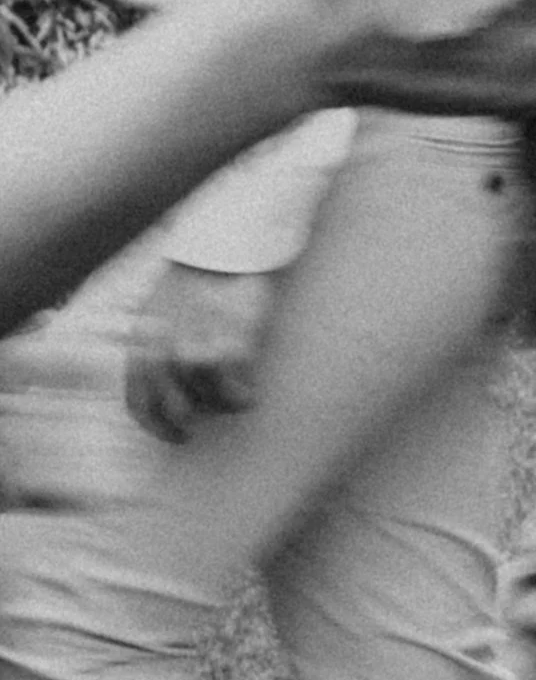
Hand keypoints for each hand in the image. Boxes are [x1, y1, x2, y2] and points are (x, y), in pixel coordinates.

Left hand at [125, 263, 278, 442]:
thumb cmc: (196, 277)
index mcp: (141, 341)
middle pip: (176, 407)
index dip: (158, 427)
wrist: (226, 244)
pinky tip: (251, 390)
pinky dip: (245, 396)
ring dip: (225, 404)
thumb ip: (153, 347)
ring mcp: (197, 347)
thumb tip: (169, 386)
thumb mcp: (156, 311)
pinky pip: (237, 389)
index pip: (139, 402)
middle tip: (206, 420)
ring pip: (210, 400)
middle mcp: (164, 348)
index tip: (179, 435)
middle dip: (191, 420)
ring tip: (237, 394)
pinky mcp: (231, 343)